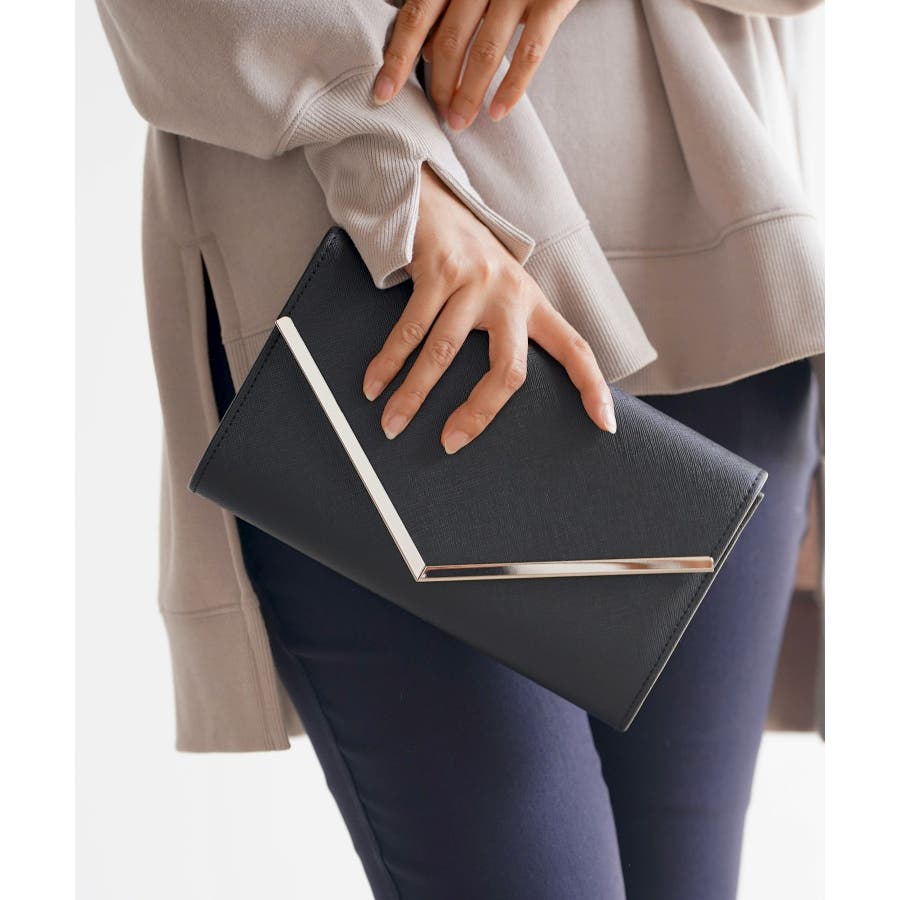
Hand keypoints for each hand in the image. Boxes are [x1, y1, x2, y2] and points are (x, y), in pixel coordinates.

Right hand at [362, 163, 615, 453]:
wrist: (435, 199)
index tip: (606, 425)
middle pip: (507, 370)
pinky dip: (388, 363)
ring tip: (394, 425)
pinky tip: (375, 386)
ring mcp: (474, 282)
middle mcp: (510, 295)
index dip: (593, 388)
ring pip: (443, 354)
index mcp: (534, 305)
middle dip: (478, 413)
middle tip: (451, 442)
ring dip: (413, 395)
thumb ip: (508, 330)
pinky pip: (410, 330)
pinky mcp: (438, 271)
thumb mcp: (503, 291)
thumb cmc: (470, 259)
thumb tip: (492, 392)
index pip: (576, 350)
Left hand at [374, 0, 578, 129]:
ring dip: (470, 95)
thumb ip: (448, 11)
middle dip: (441, 86)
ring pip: (485, 52)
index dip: (398, 58)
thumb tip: (425, 54)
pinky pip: (529, 52)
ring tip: (460, 122)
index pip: (416, 18)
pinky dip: (512, 88)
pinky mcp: (552, 1)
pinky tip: (497, 112)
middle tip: (440, 117)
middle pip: (450, 42)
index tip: (383, 94)